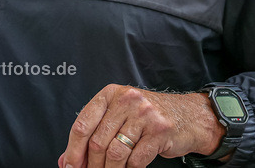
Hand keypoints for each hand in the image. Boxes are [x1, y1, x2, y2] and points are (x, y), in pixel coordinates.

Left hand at [58, 86, 224, 167]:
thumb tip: (66, 159)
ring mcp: (144, 115)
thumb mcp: (119, 117)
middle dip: (91, 164)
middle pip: (98, 141)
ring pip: (116, 153)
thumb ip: (93, 134)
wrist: (188, 117)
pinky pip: (136, 160)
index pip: (83, 122)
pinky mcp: (159, 131)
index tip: (69, 165)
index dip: (73, 149)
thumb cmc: (148, 117)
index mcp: (111, 94)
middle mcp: (126, 100)